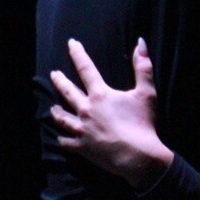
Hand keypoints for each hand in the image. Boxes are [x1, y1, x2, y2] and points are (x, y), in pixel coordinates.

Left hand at [49, 37, 172, 189]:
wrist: (138, 157)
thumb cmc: (143, 123)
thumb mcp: (147, 93)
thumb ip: (143, 67)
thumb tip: (141, 42)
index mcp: (100, 95)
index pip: (86, 68)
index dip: (78, 54)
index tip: (71, 43)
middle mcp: (86, 110)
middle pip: (68, 92)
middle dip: (59, 81)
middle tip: (54, 74)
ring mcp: (82, 130)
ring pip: (62, 118)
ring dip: (56, 110)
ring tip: (52, 107)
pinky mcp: (82, 147)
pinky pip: (66, 142)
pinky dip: (62, 138)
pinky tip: (60, 136)